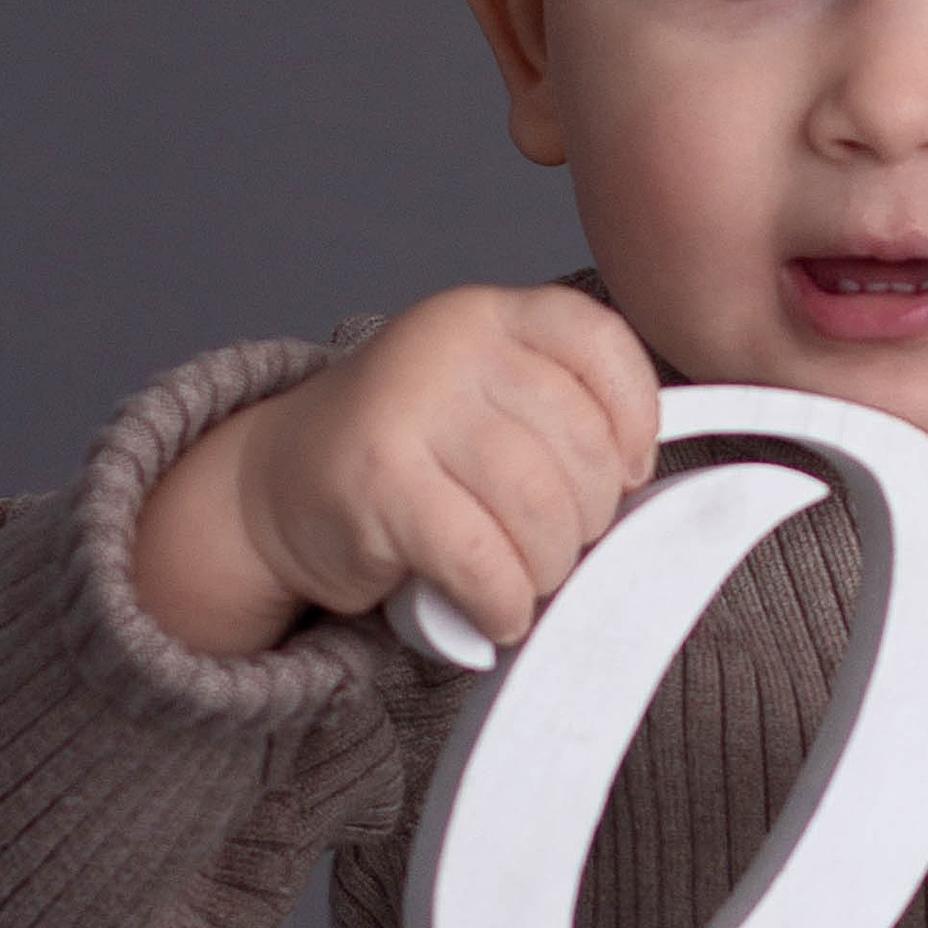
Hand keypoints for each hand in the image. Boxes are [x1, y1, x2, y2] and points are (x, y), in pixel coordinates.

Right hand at [130, 287, 658, 656]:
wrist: (277, 484)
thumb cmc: (408, 456)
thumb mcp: (485, 403)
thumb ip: (557, 417)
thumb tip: (650, 494)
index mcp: (491, 316)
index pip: (602, 345)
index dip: (636, 419)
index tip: (630, 472)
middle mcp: (451, 345)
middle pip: (580, 444)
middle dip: (588, 518)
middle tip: (557, 545)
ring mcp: (410, 408)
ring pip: (540, 507)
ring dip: (547, 567)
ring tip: (522, 579)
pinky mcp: (379, 483)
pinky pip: (482, 559)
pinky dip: (502, 602)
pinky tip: (493, 612)